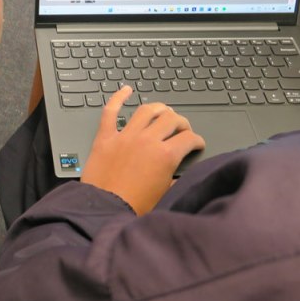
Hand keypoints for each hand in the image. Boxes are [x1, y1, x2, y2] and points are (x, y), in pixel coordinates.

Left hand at [81, 86, 205, 214]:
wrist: (102, 210)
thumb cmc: (133, 208)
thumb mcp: (164, 196)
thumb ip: (174, 180)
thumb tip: (178, 174)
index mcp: (165, 156)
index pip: (189, 138)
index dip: (197, 140)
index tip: (197, 144)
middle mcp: (147, 141)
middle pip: (171, 119)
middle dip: (182, 122)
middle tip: (182, 128)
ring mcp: (125, 136)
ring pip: (146, 110)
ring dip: (159, 108)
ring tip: (164, 111)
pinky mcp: (105, 137)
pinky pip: (111, 111)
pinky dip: (118, 98)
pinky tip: (126, 90)